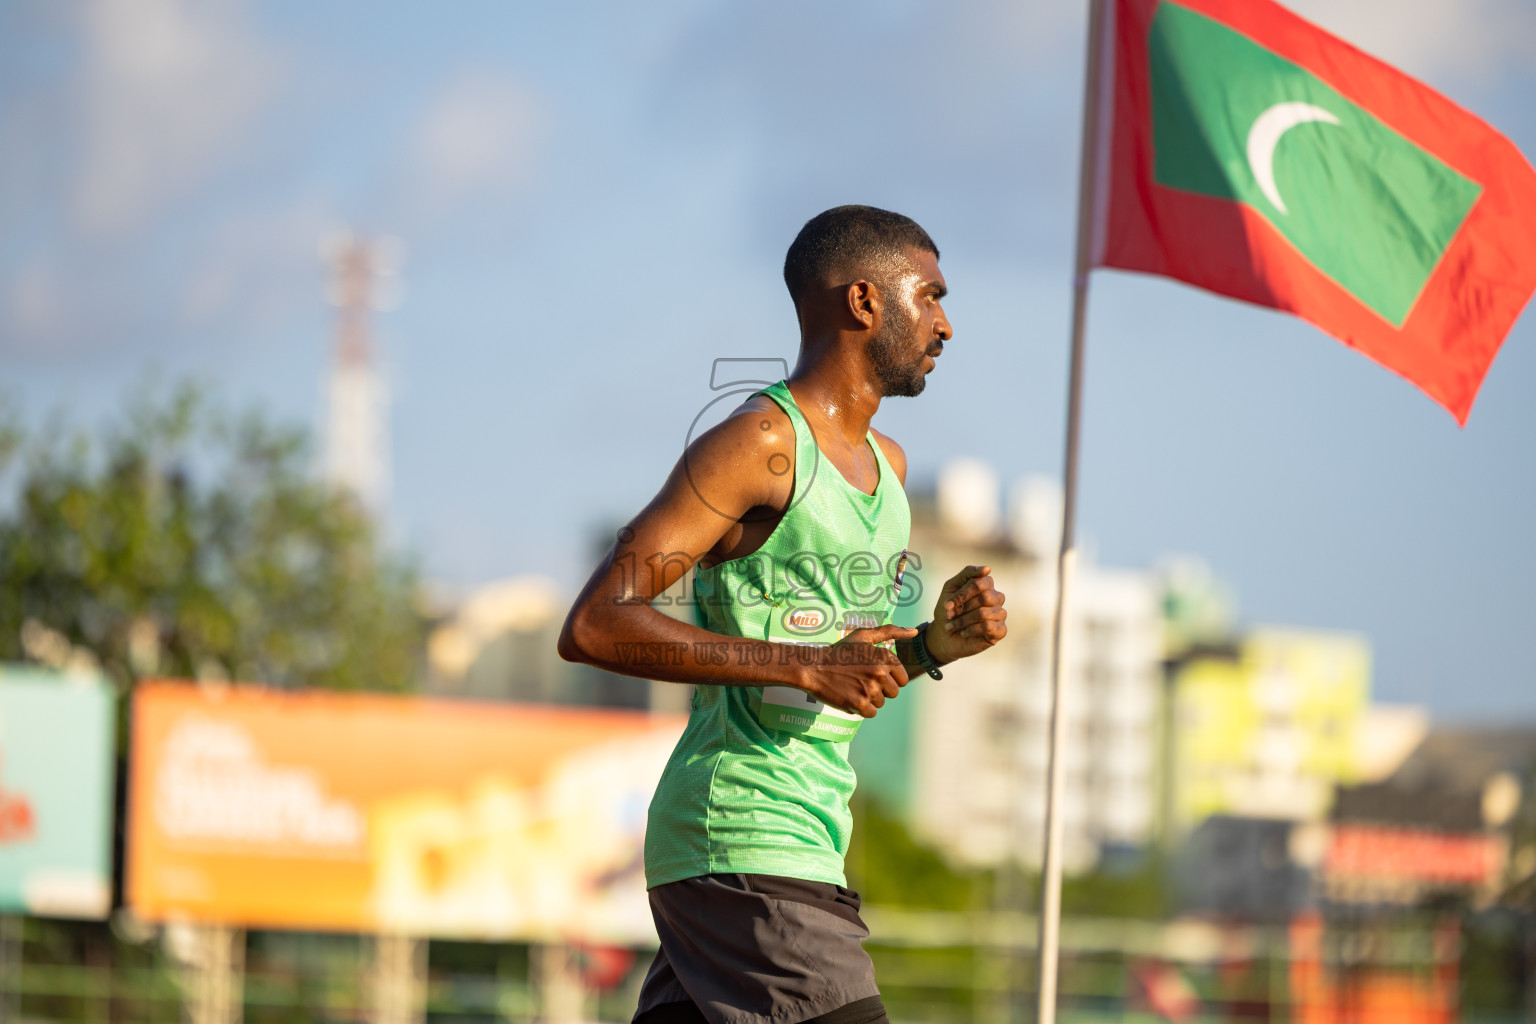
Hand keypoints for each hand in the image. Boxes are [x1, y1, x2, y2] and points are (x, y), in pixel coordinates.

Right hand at [798, 624, 916, 717]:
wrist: (814, 667)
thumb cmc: (840, 652)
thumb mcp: (863, 636)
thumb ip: (890, 631)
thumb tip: (915, 631)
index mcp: (884, 657)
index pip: (902, 679)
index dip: (889, 679)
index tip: (873, 674)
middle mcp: (880, 672)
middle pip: (893, 693)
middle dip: (880, 690)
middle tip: (861, 681)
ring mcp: (870, 689)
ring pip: (881, 703)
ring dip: (869, 699)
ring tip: (853, 687)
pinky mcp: (859, 704)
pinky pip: (871, 713)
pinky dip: (861, 709)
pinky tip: (850, 696)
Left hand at [925, 565, 1006, 663]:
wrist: (943, 635)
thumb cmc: (949, 610)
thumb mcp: (951, 587)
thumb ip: (967, 574)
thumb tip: (988, 569)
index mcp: (986, 585)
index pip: (980, 583)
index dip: (962, 594)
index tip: (947, 604)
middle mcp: (996, 598)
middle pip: (984, 597)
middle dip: (962, 608)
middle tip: (949, 615)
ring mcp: (1000, 614)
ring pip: (983, 613)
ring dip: (963, 620)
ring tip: (952, 626)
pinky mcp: (1001, 630)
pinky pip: (988, 627)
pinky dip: (971, 630)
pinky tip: (964, 632)